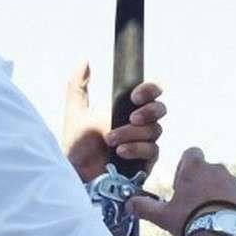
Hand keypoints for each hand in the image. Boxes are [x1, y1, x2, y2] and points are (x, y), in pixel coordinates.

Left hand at [61, 62, 165, 182]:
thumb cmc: (78, 146)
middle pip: (160, 109)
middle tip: (131, 116)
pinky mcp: (147, 161)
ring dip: (132, 133)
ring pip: (154, 130)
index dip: (149, 90)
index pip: (150, 93)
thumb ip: (78, 86)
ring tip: (111, 140)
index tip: (134, 96)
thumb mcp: (75, 112)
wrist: (77, 175)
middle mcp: (139, 124)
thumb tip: (84, 60)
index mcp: (127, 109)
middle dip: (148, 111)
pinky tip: (121, 152)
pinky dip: (136, 148)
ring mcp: (145, 142)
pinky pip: (152, 150)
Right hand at [130, 147, 235, 235]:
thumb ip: (144, 207)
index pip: (191, 153)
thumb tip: (129, 204)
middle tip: (194, 205)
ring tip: (210, 218)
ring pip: (226, 185)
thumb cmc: (190, 221)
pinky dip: (233, 207)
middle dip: (202, 184)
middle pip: (209, 170)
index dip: (185, 167)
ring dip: (218, 196)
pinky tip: (224, 223)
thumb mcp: (162, 215)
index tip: (182, 184)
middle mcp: (219, 170)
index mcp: (196, 168)